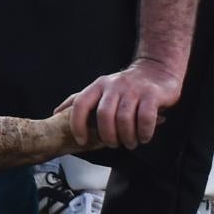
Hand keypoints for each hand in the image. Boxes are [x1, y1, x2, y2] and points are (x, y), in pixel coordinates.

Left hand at [63, 57, 182, 149]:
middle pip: (104, 115)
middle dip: (107, 135)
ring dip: (127, 137)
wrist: (157, 69)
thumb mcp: (101, 88)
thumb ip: (80, 100)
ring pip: (124, 118)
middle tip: (113, 144)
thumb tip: (56, 112)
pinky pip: (145, 118)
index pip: (81, 104)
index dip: (77, 124)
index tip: (81, 141)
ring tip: (130, 143)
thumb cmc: (126, 86)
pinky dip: (144, 132)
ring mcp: (134, 90)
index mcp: (98, 86)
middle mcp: (114, 86)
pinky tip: (144, 137)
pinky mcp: (152, 95)